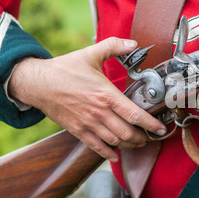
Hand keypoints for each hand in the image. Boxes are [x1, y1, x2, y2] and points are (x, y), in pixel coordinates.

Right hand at [8, 37, 166, 161]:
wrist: (37, 82)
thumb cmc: (65, 69)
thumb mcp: (91, 54)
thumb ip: (114, 46)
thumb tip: (134, 43)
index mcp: (106, 95)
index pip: (134, 114)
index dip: (151, 124)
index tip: (161, 128)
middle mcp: (99, 112)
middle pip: (127, 133)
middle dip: (142, 137)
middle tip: (150, 136)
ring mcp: (88, 123)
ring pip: (115, 141)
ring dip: (129, 144)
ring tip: (138, 142)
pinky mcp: (77, 130)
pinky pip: (96, 147)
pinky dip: (108, 153)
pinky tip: (116, 154)